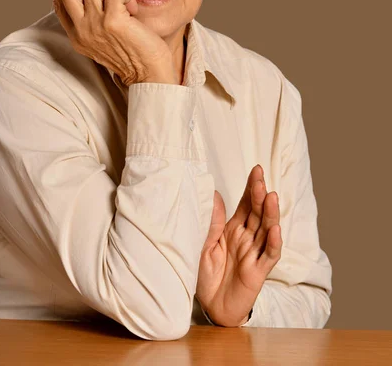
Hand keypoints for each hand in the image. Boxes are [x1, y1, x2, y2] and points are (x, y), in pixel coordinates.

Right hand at [49, 0, 177, 85]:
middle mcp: (82, 31)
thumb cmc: (133, 53)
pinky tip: (133, 11)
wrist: (148, 73)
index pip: (59, 5)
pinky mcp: (112, 21)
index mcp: (77, 36)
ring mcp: (95, 26)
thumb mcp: (103, 38)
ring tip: (126, 7)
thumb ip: (91, 19)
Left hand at [196, 164, 281, 326]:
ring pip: (266, 231)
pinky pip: (268, 256)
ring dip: (270, 214)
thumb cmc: (207, 276)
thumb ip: (212, 223)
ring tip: (271, 197)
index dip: (252, 188)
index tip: (256, 170)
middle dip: (260, 196)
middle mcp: (246, 239)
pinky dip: (273, 242)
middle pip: (258, 214)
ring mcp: (253, 254)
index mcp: (233, 230)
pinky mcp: (257, 272)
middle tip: (261, 179)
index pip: (247, 205)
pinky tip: (275, 229)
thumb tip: (215, 194)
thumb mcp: (203, 245)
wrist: (210, 308)